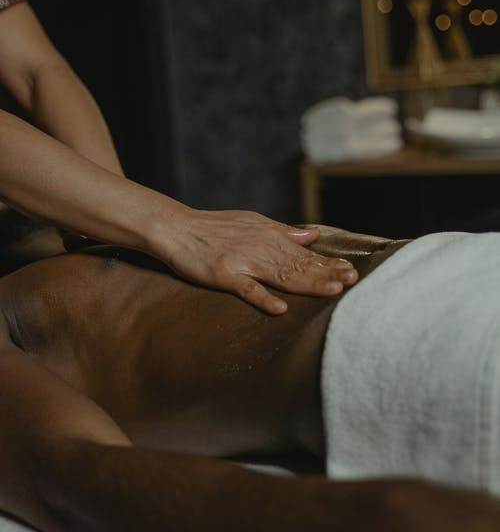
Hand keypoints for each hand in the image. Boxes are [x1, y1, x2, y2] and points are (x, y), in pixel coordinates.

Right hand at [161, 209, 357, 314]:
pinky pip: (247, 289)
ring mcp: (243, 262)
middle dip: (327, 273)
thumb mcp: (254, 222)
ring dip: (308, 283)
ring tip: (332, 291)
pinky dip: (263, 298)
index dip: (328, 263)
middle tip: (352, 282)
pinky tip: (280, 309)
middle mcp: (261, 247)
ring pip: (281, 275)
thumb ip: (284, 231)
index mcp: (269, 236)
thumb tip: (312, 235)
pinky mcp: (224, 275)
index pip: (304, 253)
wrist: (178, 228)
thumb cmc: (215, 226)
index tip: (351, 271)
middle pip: (299, 265)